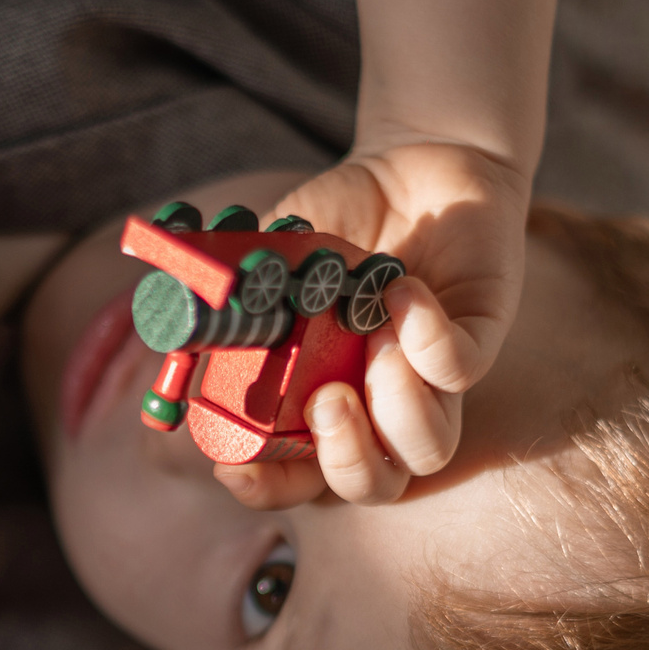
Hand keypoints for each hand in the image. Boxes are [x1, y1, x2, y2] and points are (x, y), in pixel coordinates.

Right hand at [216, 138, 531, 507]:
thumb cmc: (335, 220)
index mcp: (322, 401)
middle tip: (325, 402)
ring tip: (371, 340)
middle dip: (347, 460)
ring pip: (430, 447)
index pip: (297, 478)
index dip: (265, 487)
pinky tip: (398, 286)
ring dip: (396, 406)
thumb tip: (172, 331)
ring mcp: (431, 378)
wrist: (410, 162)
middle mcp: (379, 404)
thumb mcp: (269, 259)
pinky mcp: (476, 337)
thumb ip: (232, 298)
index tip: (233, 467)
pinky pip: (459, 368)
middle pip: (375, 484)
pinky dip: (425, 334)